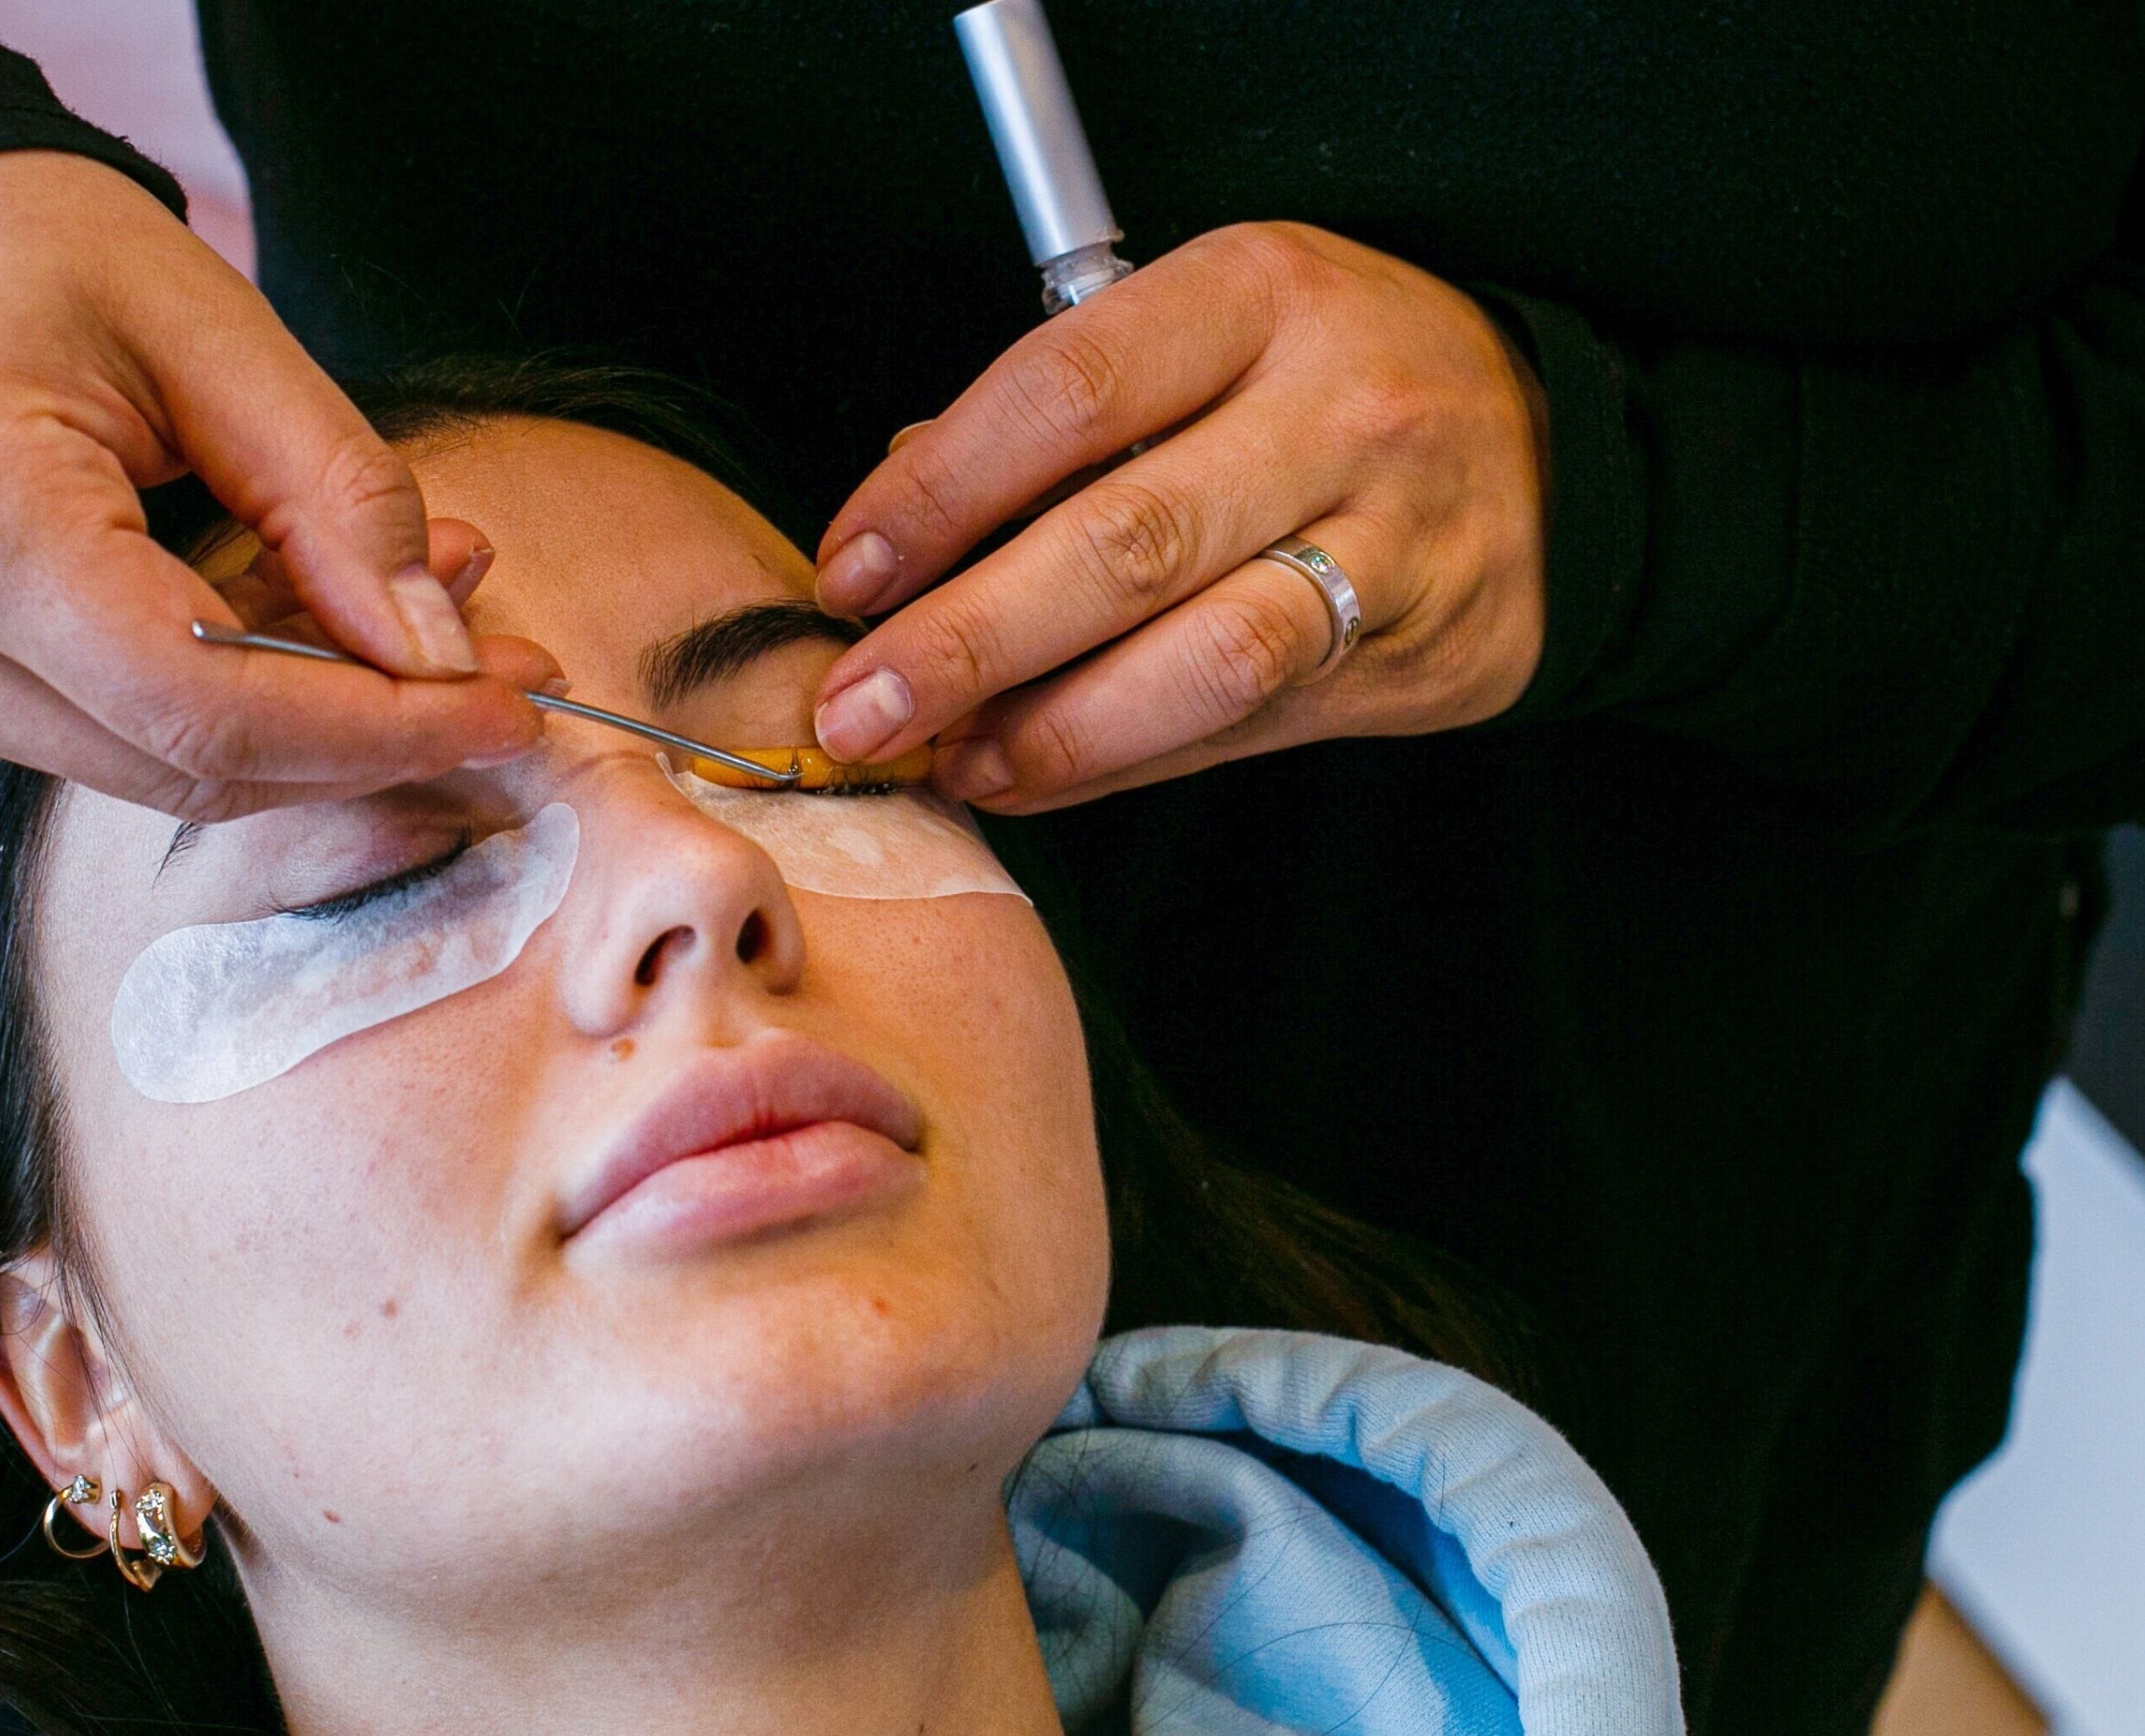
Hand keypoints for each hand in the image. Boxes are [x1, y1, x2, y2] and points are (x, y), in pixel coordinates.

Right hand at [0, 151, 560, 820]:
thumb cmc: (27, 244)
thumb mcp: (217, 330)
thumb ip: (342, 502)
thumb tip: (442, 661)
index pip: (203, 704)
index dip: (377, 732)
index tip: (509, 711)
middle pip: (186, 762)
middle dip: (368, 739)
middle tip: (504, 679)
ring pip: (158, 767)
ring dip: (317, 724)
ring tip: (437, 630)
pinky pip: (116, 731)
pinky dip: (241, 700)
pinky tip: (327, 622)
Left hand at [809, 221, 1547, 811]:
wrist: (1551, 454)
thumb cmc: (1328, 381)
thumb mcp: (1210, 331)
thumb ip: (1066, 412)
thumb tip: (902, 506)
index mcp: (1257, 294)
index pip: (1067, 392)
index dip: (938, 496)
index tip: (848, 572)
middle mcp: (1334, 409)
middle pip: (1122, 541)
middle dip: (966, 639)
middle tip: (859, 707)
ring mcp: (1388, 538)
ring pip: (1198, 654)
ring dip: (1048, 728)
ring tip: (946, 761)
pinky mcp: (1409, 651)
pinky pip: (1241, 724)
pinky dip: (1118, 762)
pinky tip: (1026, 777)